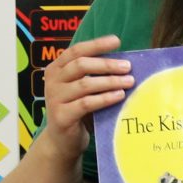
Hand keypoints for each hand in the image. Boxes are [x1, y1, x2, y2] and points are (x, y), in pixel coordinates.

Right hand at [39, 35, 130, 156]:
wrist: (62, 141)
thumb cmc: (77, 110)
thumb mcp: (83, 89)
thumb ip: (94, 75)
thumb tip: (124, 62)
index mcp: (56, 69)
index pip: (76, 50)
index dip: (96, 44)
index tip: (117, 41)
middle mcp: (52, 81)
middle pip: (81, 65)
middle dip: (107, 64)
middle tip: (128, 67)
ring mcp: (55, 98)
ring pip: (85, 84)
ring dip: (110, 81)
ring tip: (129, 81)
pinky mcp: (62, 116)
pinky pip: (86, 103)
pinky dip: (105, 98)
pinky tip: (120, 96)